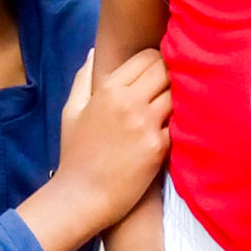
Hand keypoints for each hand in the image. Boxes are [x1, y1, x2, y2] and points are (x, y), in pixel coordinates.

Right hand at [17, 48, 170, 250]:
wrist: (81, 197)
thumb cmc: (75, 154)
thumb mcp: (71, 110)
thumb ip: (83, 78)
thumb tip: (93, 52)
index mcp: (109, 89)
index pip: (147, 57)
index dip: (156, 60)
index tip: (158, 71)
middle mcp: (129, 102)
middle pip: (166, 70)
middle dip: (170, 74)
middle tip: (169, 86)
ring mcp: (145, 124)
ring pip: (176, 94)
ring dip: (177, 97)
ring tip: (174, 104)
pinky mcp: (159, 147)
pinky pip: (179, 123)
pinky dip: (179, 122)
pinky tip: (176, 126)